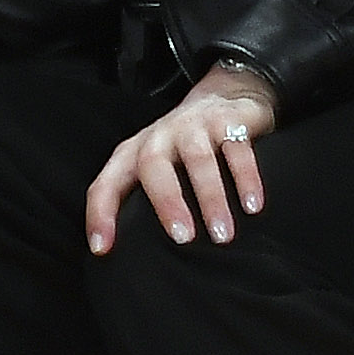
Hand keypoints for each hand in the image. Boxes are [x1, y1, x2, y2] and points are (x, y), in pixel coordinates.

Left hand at [87, 65, 278, 253]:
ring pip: (199, 160)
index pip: (107, 184)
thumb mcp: (158, 170)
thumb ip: (145, 203)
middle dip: (167, 203)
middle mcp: (160, 137)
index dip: (100, 215)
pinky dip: (246, 179)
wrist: (224, 97)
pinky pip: (238, 150)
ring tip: (222, 235)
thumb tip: (140, 257)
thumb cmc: (182, 150)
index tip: (102, 249)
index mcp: (134, 153)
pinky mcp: (230, 120)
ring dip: (211, 198)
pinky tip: (253, 206)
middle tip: (183, 238)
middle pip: (154, 166)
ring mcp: (194, 126)